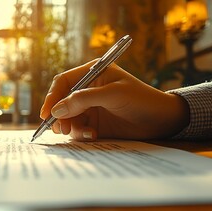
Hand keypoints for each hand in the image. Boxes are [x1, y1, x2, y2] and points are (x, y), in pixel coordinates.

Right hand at [40, 60, 189, 140]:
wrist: (163, 121)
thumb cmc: (142, 100)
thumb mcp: (113, 95)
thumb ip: (83, 100)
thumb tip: (56, 110)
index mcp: (93, 73)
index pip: (63, 82)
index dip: (52, 97)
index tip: (47, 113)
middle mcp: (89, 89)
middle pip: (61, 101)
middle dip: (59, 115)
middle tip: (60, 129)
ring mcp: (91, 107)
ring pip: (68, 117)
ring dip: (70, 126)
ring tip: (84, 132)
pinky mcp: (95, 123)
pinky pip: (78, 129)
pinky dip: (81, 134)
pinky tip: (93, 135)